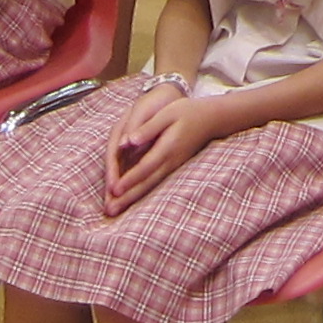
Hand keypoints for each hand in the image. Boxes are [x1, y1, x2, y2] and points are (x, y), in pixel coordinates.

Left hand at [100, 80, 222, 211]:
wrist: (212, 119)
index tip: (114, 190)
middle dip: (127, 196)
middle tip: (109, 210)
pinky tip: (130, 201)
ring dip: (132, 199)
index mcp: (167, 147)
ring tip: (115, 210)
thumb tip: (128, 140)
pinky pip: (155, 183)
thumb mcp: (167, 113)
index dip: (130, 179)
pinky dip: (142, 193)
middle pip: (147, 182)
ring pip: (151, 186)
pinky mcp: (173, 168)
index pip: (146, 166)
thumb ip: (148, 128)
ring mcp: (173, 166)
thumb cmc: (187, 112)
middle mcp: (171, 161)